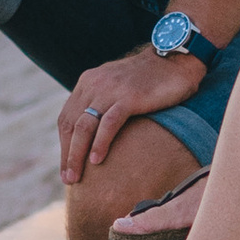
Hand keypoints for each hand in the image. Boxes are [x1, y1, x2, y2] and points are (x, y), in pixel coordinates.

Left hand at [58, 46, 202, 185]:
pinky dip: (100, 143)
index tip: (66, 167)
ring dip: (77, 154)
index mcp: (88, 82)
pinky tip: (96, 161)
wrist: (175, 60)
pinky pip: (108, 123)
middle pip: (71, 125)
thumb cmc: (150, 78)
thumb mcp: (117, 85)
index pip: (66, 118)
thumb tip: (95, 130)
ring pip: (84, 126)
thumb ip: (103, 101)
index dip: (64, 145)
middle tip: (69, 179)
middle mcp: (94, 85)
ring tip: (77, 177)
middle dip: (67, 155)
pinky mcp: (129, 97)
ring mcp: (110, 90)